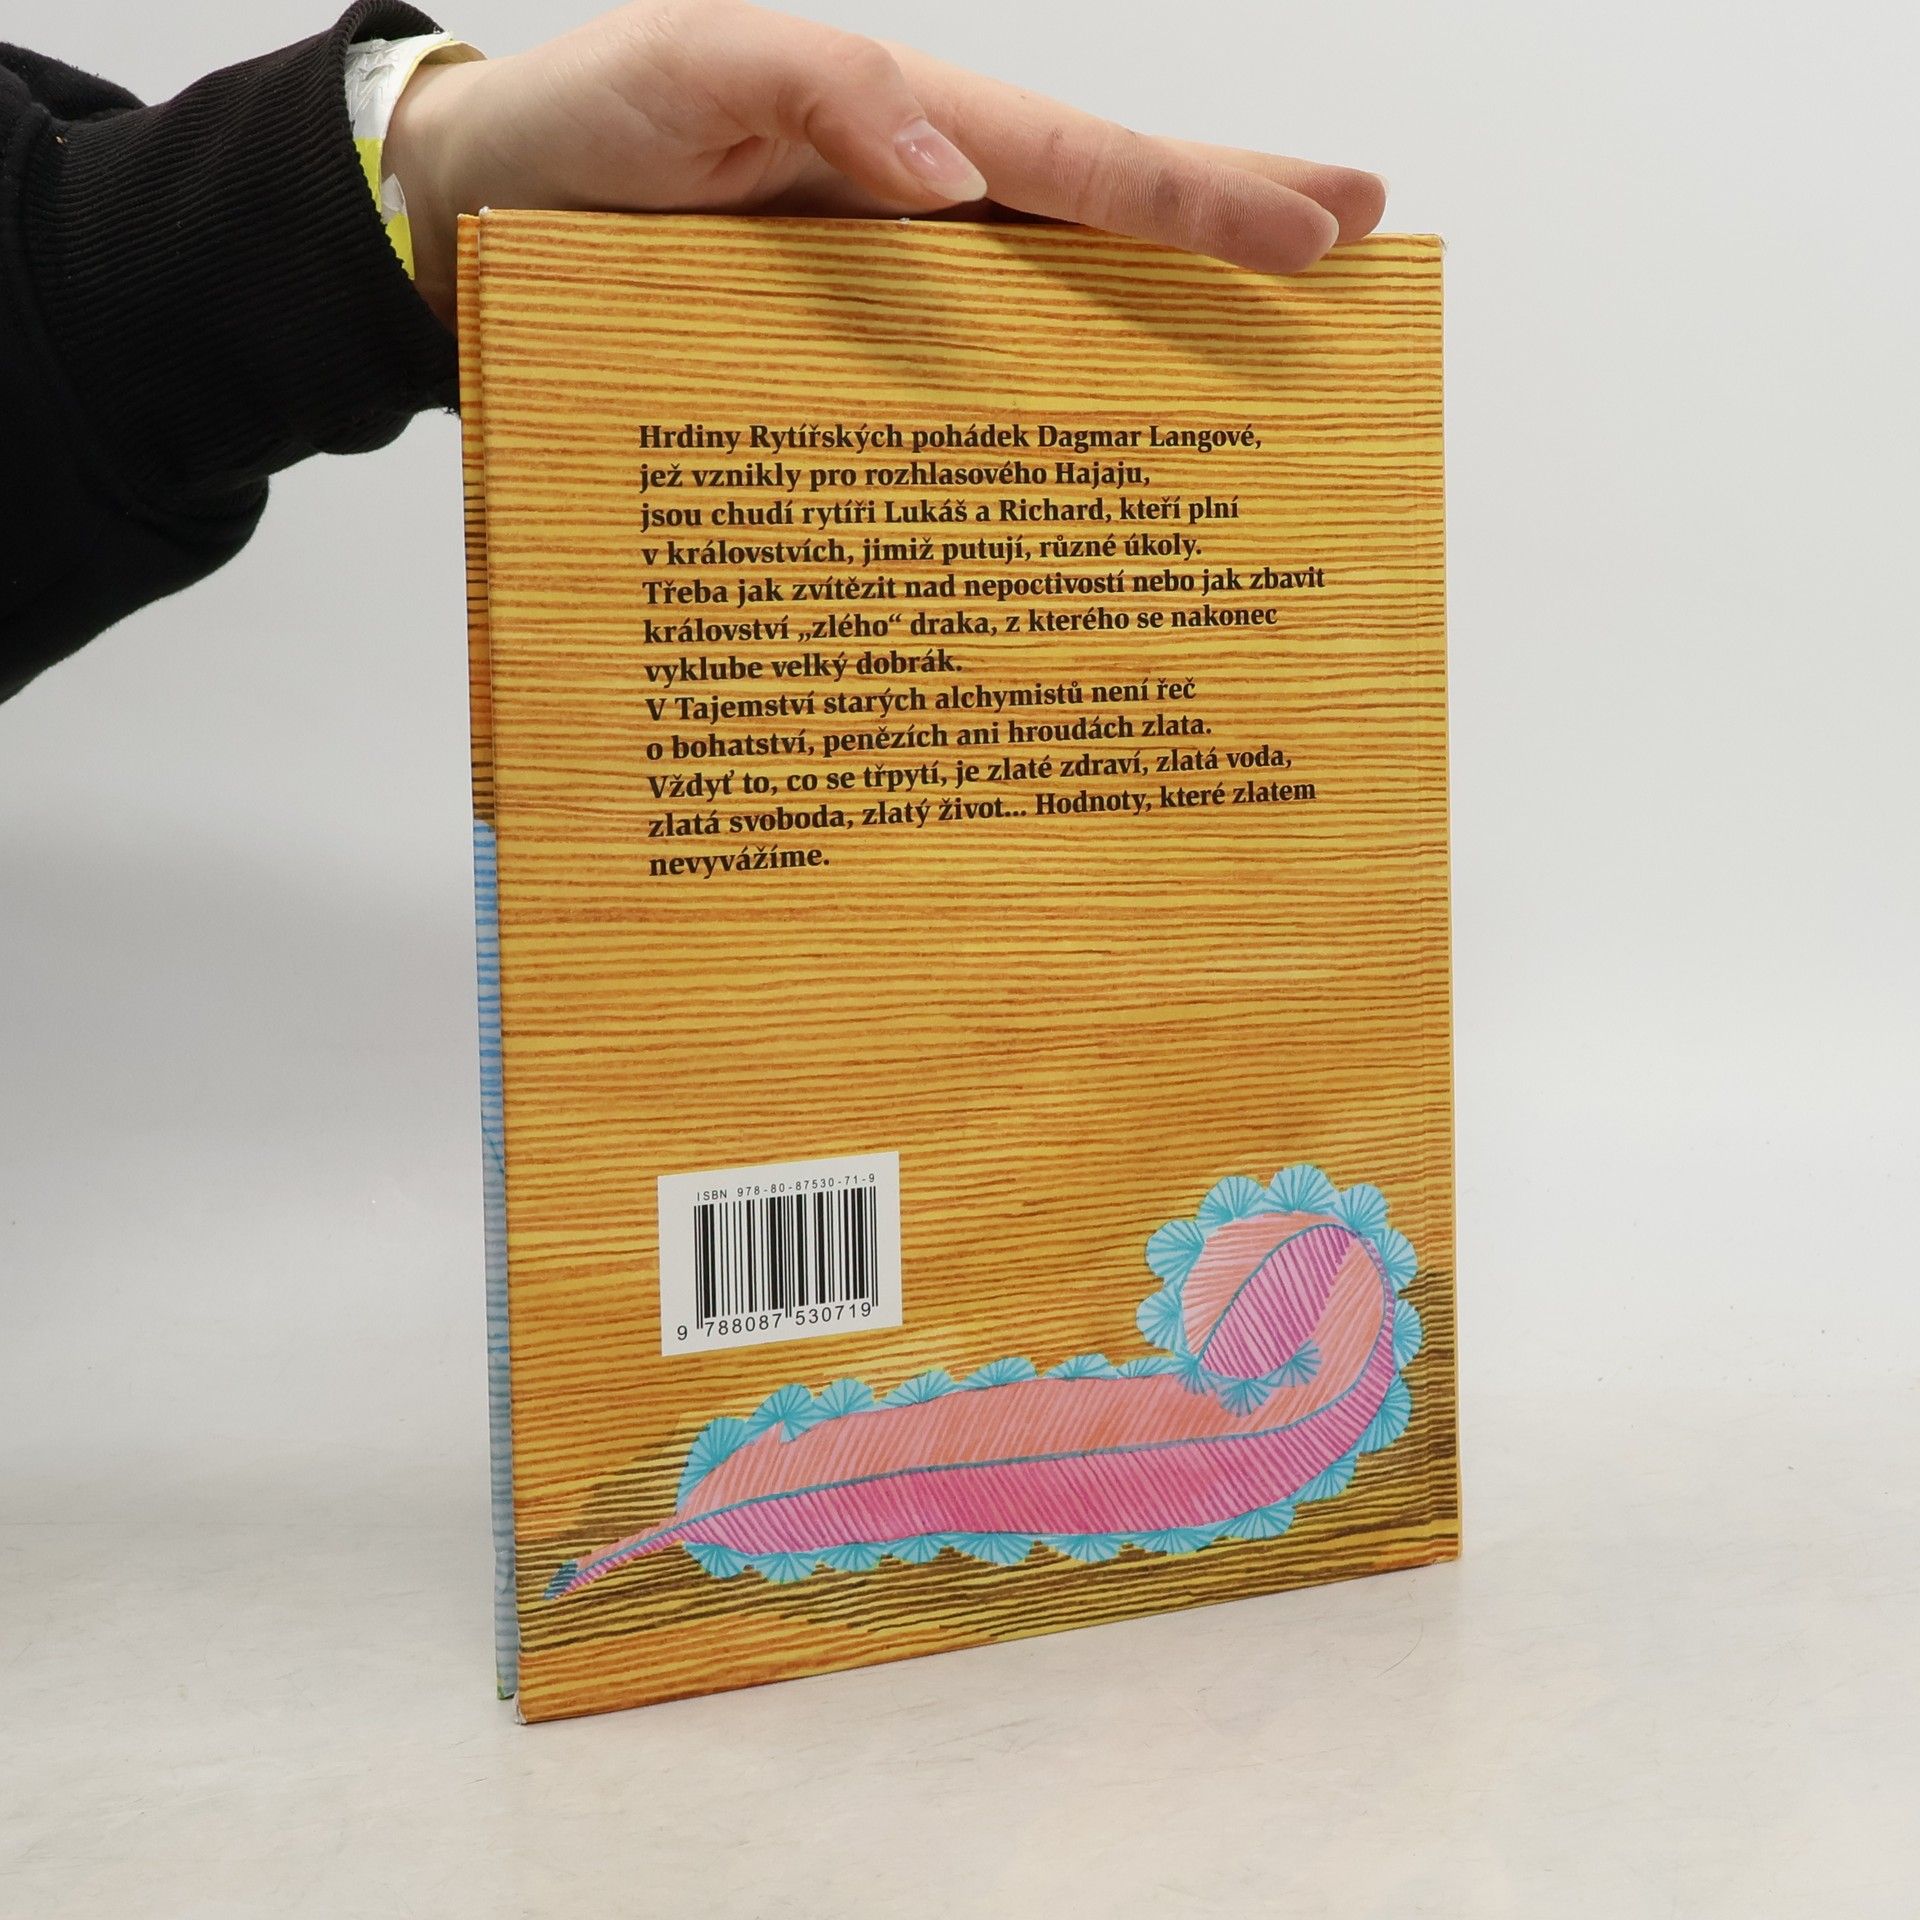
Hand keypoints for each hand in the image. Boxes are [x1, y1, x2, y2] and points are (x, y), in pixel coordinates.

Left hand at [384, 0, 1387, 327]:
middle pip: (1106, 220)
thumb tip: (951, 175)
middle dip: (1230, 229)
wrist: (487, 213)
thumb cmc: (589, 129)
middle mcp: (928, 215)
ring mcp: (899, 300)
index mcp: (911, 128)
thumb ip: (823, 93)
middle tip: (1363, 249)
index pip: (1084, 162)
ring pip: (1056, 313)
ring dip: (1164, 333)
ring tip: (1275, 363)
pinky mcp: (851, 374)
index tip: (1322, 230)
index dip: (1200, 199)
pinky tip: (1104, 464)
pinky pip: (967, 396)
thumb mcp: (694, 73)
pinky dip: (1046, 425)